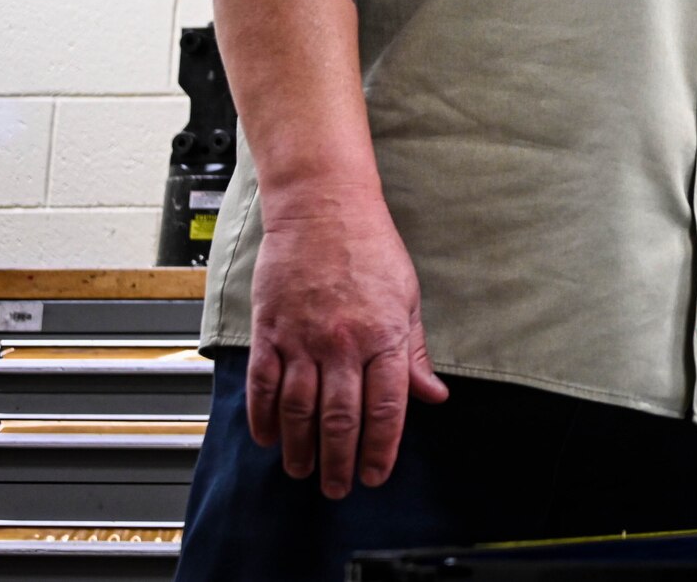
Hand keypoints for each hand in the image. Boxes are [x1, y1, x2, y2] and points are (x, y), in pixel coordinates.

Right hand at [246, 193, 448, 497]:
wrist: (324, 208)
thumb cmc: (371, 247)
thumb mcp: (408, 298)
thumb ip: (415, 353)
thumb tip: (433, 395)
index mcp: (384, 336)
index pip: (386, 408)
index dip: (381, 449)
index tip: (376, 474)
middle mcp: (343, 343)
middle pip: (340, 419)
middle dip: (339, 461)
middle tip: (337, 488)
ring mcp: (302, 338)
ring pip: (299, 410)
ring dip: (301, 448)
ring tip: (303, 471)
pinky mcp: (270, 330)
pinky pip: (263, 385)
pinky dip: (263, 418)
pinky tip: (270, 438)